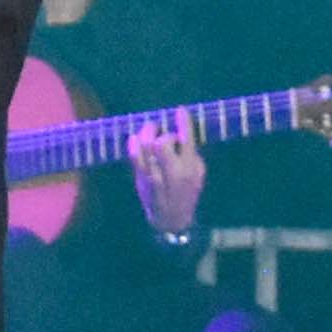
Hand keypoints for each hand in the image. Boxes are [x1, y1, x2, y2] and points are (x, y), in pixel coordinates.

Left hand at [130, 116, 205, 236]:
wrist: (171, 220)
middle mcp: (172, 172)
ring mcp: (154, 175)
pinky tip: (136, 138)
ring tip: (150, 129)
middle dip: (162, 133)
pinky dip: (133, 142)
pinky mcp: (141, 178)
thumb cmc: (188, 193)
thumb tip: (181, 132)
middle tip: (162, 131)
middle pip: (162, 143)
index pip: (187, 141)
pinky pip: (133, 155)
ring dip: (147, 133)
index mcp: (190, 169)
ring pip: (146, 147)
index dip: (183, 123)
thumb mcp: (198, 175)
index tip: (180, 110)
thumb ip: (192, 154)